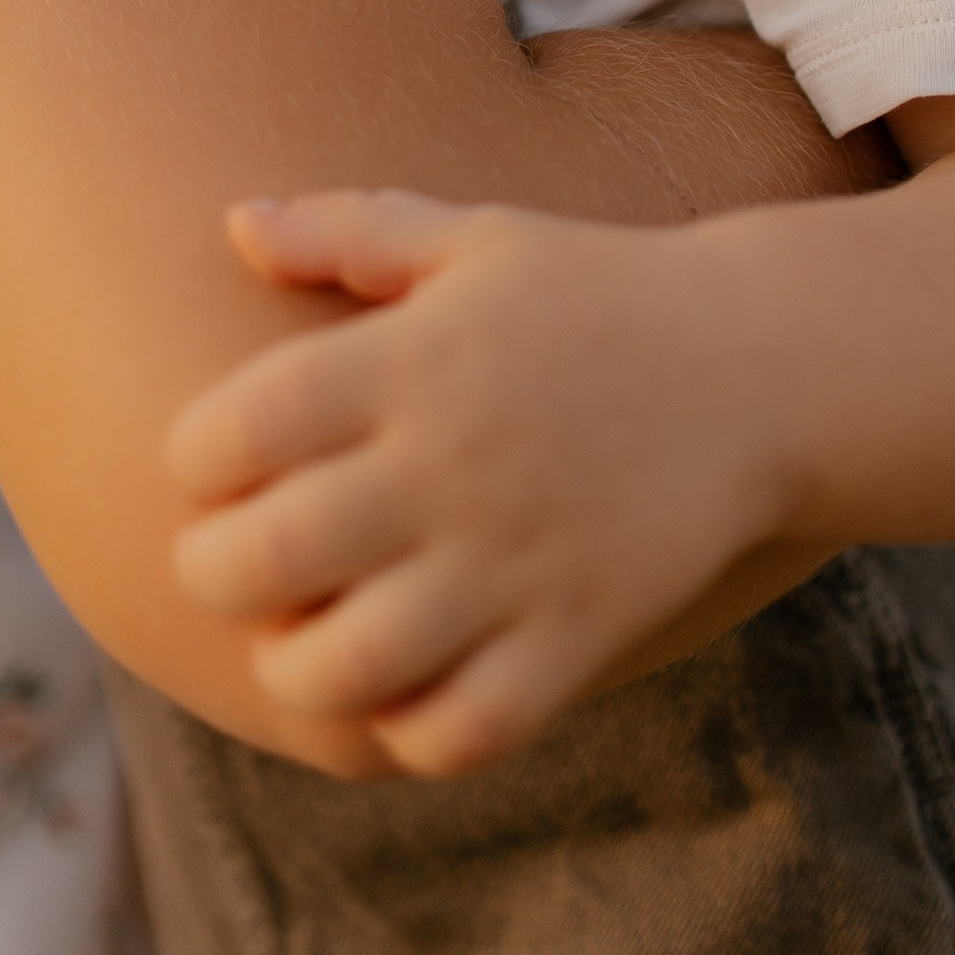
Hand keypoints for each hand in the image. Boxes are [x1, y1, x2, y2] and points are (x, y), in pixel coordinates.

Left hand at [165, 189, 792, 776]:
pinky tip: (400, 686)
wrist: (762, 366)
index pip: (235, 429)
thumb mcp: (476, 237)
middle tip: (230, 565)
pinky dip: (407, 730)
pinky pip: (462, 729)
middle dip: (211, 575)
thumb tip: (234, 224)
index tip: (214, 466)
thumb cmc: (596, 294)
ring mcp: (517, 559)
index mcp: (412, 357)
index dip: (193, 460)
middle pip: (268, 559)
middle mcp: (453, 462)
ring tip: (301, 639)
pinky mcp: (579, 634)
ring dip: (293, 669)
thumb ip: (348, 229)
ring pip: (348, 666)